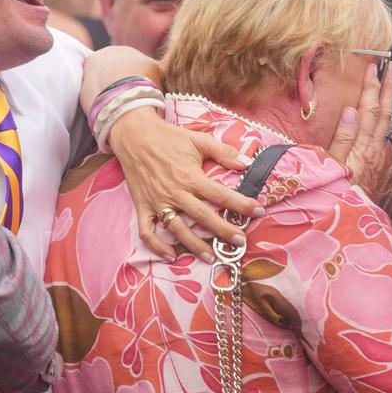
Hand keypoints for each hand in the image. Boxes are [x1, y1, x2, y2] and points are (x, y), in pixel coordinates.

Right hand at [108, 108, 259, 262]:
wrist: (133, 135)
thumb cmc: (168, 137)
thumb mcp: (198, 139)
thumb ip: (223, 152)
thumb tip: (247, 163)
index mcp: (191, 177)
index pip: (221, 195)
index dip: (241, 204)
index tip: (258, 211)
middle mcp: (175, 193)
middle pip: (203, 217)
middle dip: (223, 231)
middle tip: (240, 243)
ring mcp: (157, 202)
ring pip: (177, 229)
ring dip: (194, 246)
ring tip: (211, 257)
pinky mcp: (142, 207)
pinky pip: (147, 232)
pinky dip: (157, 246)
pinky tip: (171, 256)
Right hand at [327, 61, 391, 195]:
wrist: (349, 223)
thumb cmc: (335, 196)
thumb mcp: (332, 168)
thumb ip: (342, 140)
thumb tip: (351, 111)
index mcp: (362, 147)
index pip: (370, 111)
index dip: (372, 89)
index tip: (373, 69)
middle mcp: (374, 149)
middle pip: (383, 113)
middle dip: (387, 88)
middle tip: (390, 66)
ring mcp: (376, 157)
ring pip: (385, 123)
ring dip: (387, 100)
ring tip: (388, 82)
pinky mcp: (375, 163)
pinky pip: (381, 133)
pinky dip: (383, 117)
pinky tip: (380, 113)